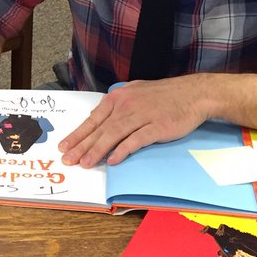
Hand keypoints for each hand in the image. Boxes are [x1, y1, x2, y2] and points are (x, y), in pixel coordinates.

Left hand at [58, 76, 208, 167]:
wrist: (193, 93)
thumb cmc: (164, 95)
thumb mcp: (135, 92)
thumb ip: (117, 104)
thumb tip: (100, 117)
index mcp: (118, 98)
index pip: (93, 119)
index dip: (77, 134)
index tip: (64, 146)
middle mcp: (126, 105)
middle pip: (99, 129)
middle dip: (81, 145)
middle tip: (67, 159)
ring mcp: (141, 116)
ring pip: (113, 135)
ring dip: (97, 150)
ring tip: (85, 163)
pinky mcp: (156, 127)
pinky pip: (136, 140)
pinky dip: (123, 150)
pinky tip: (112, 160)